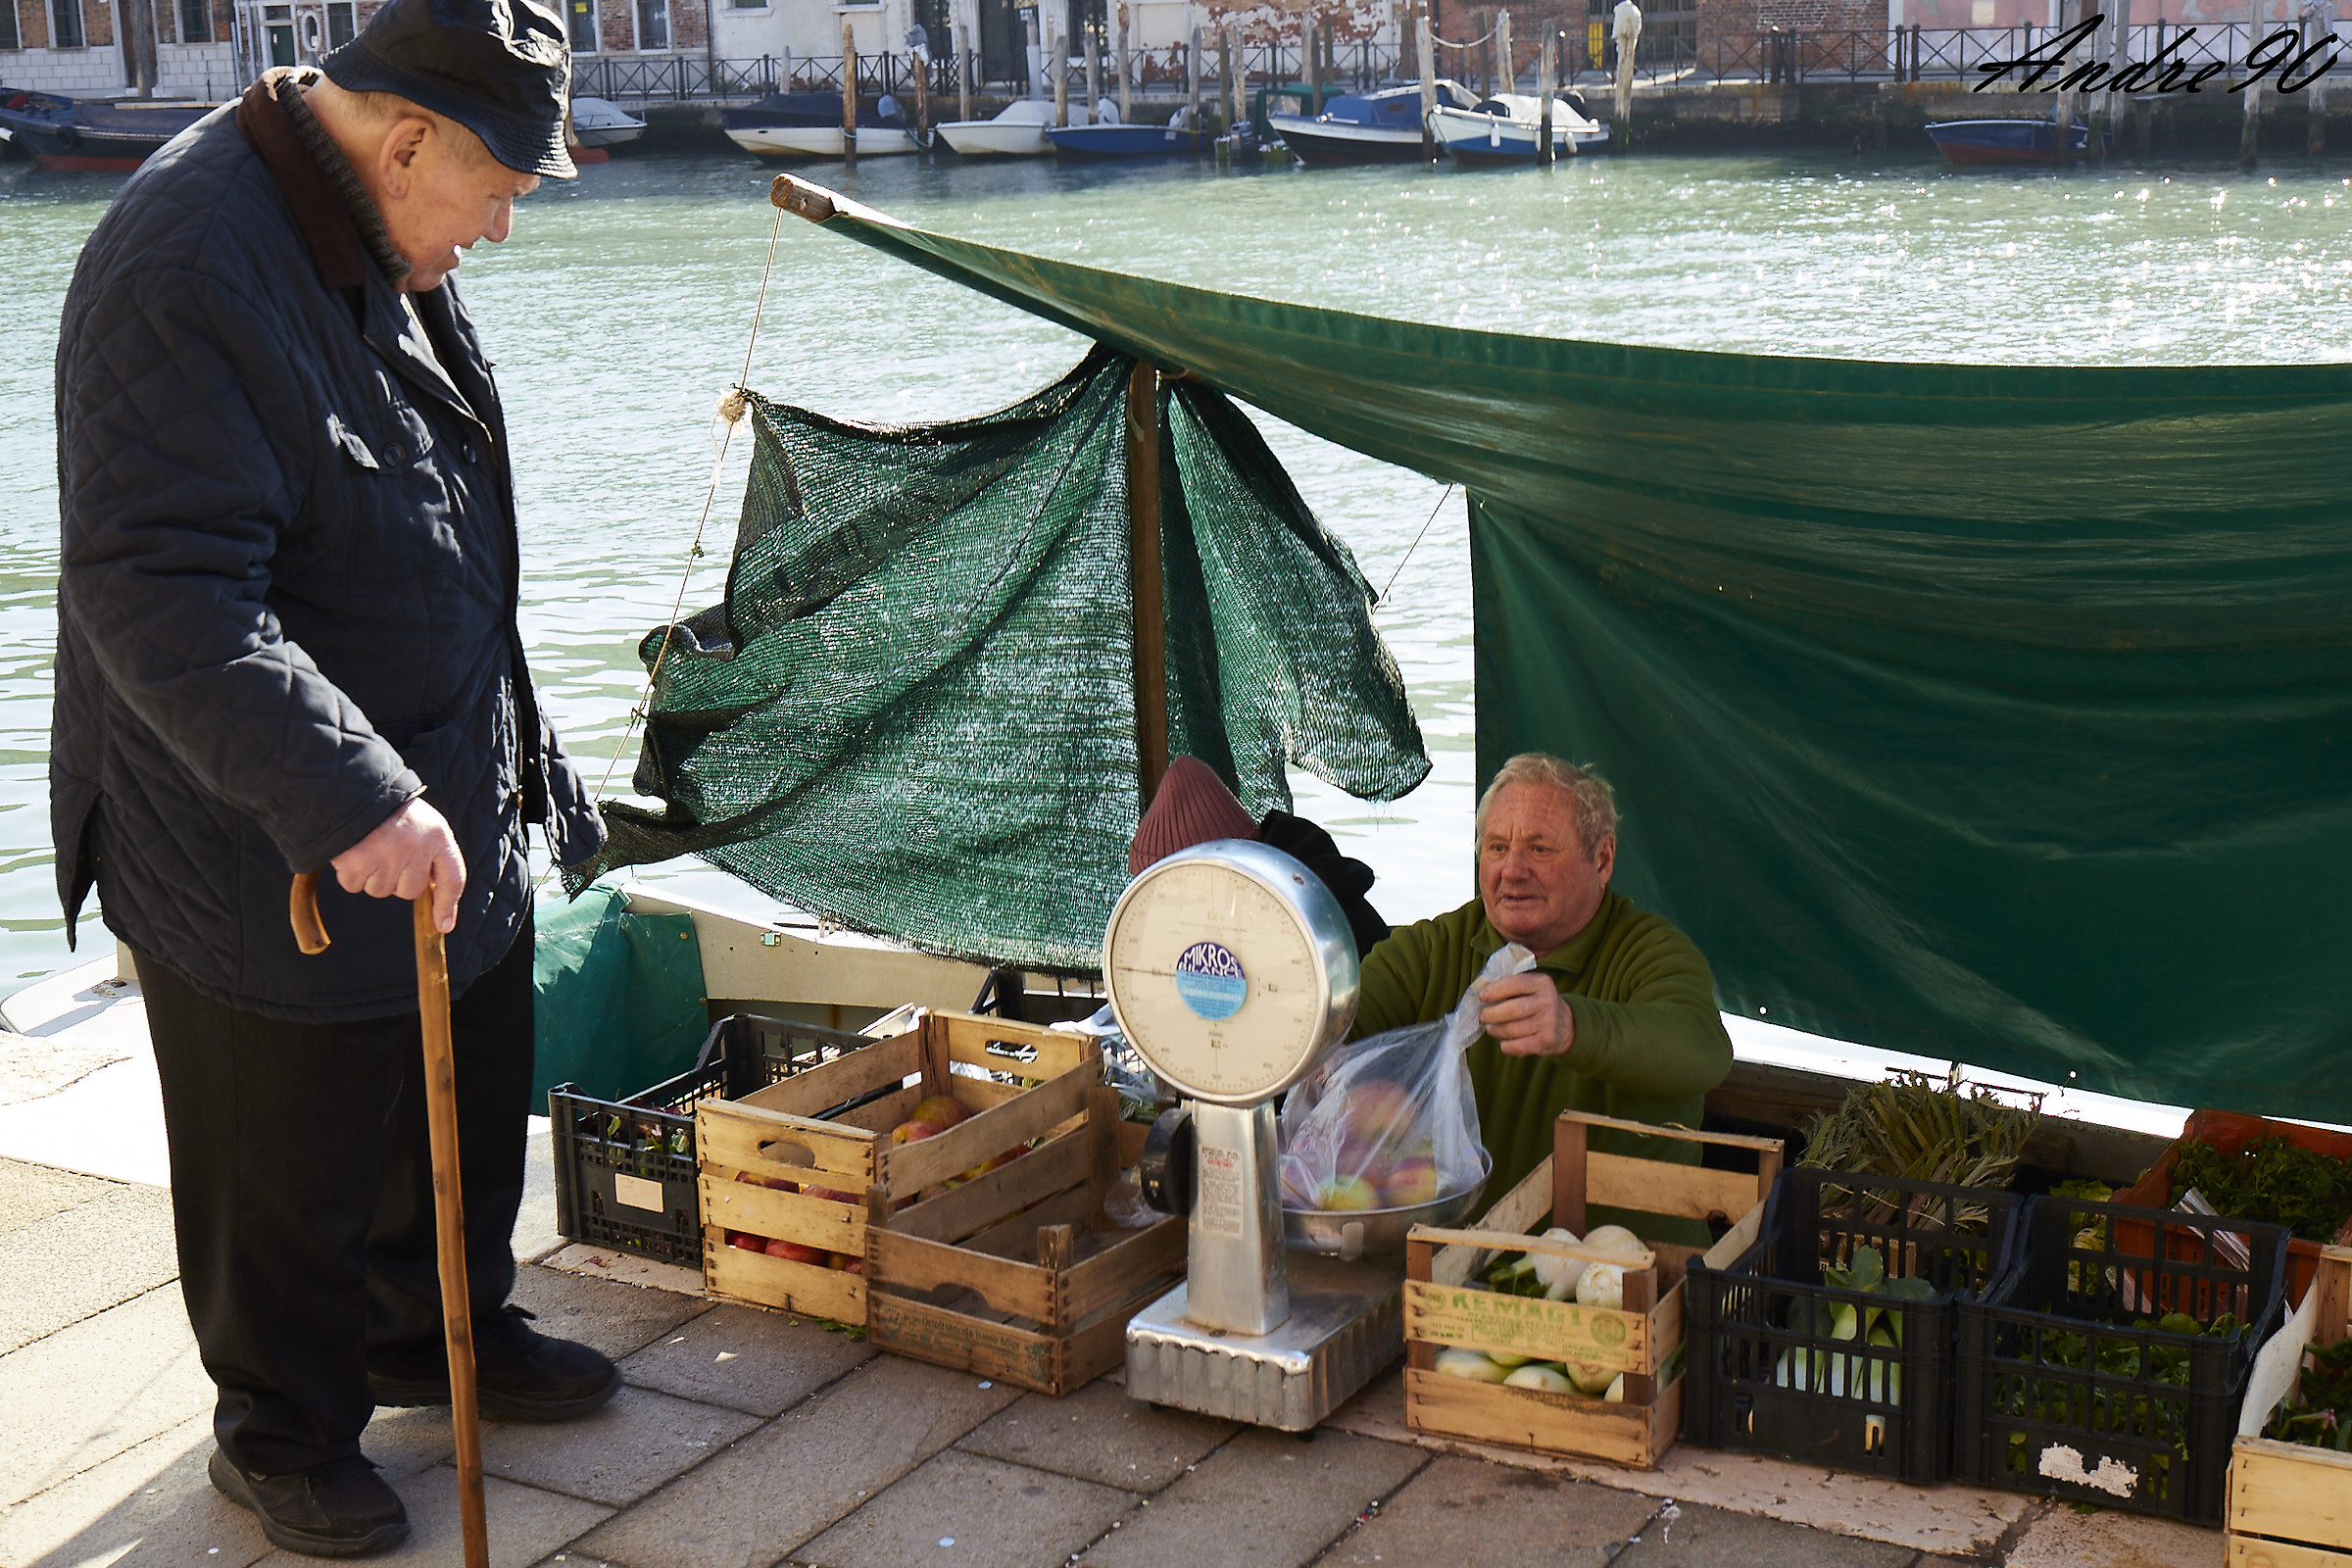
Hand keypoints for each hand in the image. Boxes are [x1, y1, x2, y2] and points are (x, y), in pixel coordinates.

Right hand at [331, 797, 465, 932]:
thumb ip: (433, 855)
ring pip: (380, 891)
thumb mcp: (423, 824)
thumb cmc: (390, 811)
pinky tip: (353, 851)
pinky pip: (354, 886)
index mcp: (437, 836)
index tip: (444, 925)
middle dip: (397, 880)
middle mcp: (415, 848)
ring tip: (370, 847)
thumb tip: (434, 893)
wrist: (351, 789)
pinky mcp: (356, 861)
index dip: (448, 905)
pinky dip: (350, 874)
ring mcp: (385, 856)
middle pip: (409, 891)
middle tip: (388, 853)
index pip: (452, 878)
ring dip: (372, 876)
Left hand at [1480, 971, 1574, 1056]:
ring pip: (1512, 1029)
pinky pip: (1518, 1046)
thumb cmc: (1537, 1003)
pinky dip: (1505, 1045)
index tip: (1481, 996)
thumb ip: (1509, 986)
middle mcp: (1547, 1001)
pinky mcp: (1546, 1041)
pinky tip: (1504, 1042)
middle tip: (1483, 1016)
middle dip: (1491, 1014)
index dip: (1494, 990)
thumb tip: (1480, 989)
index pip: (1515, 983)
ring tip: (1491, 1028)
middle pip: (1512, 1010)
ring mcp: (1548, 1022)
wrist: (1565, 1024)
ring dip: (1495, 1030)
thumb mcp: (1530, 988)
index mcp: (1542, 983)